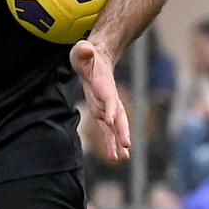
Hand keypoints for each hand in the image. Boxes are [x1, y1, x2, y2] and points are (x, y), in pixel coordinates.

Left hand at [70, 39, 130, 161]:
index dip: (109, 107)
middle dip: (121, 130)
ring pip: (116, 126)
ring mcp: (107, 106)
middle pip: (118, 115)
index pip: (107, 96)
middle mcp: (108, 97)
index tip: (110, 120)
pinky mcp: (102, 112)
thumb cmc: (86, 55)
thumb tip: (86, 49)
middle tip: (126, 145)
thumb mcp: (82, 49)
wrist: (97, 59)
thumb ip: (84, 50)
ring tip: (123, 158)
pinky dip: (111, 142)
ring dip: (119, 141)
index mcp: (103, 83)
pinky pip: (108, 130)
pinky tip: (115, 157)